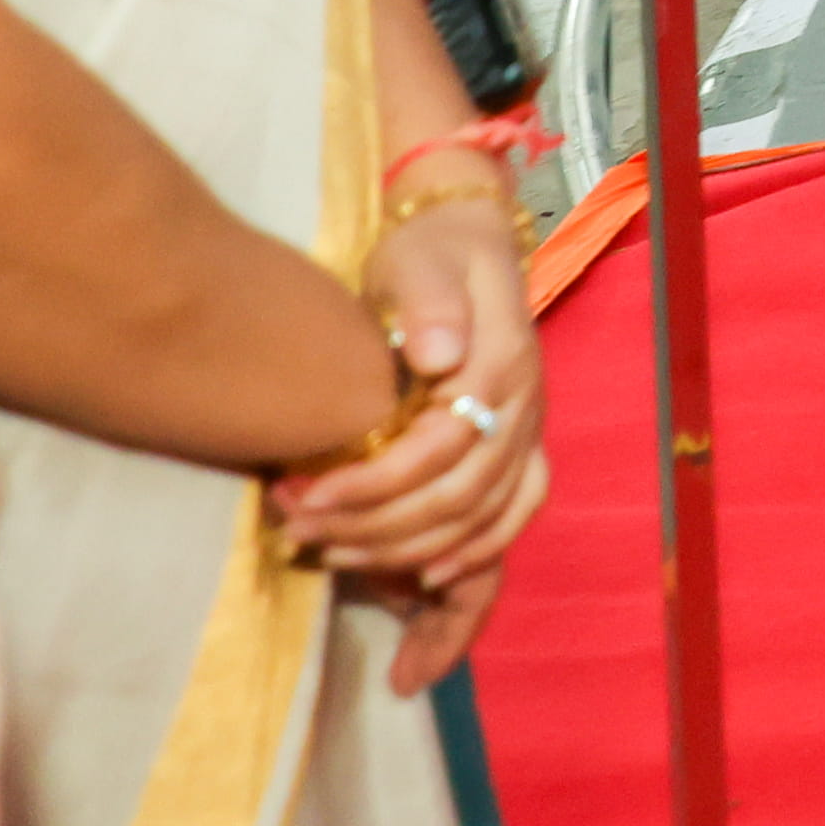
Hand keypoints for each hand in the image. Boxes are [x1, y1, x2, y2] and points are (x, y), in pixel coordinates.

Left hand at [276, 197, 547, 679]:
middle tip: (299, 533)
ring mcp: (525, 432)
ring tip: (331, 553)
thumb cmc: (431, 254)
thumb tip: (436, 355)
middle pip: (460, 497)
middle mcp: (523, 409)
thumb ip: (431, 301)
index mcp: (502, 366)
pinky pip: (512, 519)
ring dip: (407, 551)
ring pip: (483, 519)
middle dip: (377, 528)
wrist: (464, 240)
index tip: (302, 496)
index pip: (440, 449)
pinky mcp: (517, 448)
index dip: (373, 484)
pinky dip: (473, 559)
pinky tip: (422, 585)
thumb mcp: (420, 259)